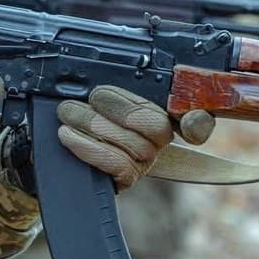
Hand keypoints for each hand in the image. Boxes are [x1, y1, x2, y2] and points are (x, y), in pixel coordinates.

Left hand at [55, 86, 214, 189]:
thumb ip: (115, 84)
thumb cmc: (85, 110)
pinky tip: (68, 135)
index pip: (195, 119)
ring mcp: (144, 162)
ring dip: (93, 124)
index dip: (198, 122)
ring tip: (68, 112)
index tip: (190, 119)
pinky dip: (87, 147)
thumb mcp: (98, 90)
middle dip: (119, 107)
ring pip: (131, 144)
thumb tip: (107, 79)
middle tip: (91, 96)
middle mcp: (159, 140)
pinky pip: (115, 164)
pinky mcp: (126, 179)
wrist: (60, 143)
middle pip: (155, 125)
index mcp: (161, 112)